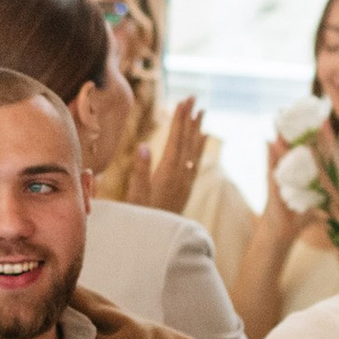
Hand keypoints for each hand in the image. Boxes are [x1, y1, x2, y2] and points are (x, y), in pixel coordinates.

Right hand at [145, 97, 204, 219]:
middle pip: (187, 141)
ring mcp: (184, 182)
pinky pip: (195, 162)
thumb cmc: (140, 218)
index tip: (184, 102)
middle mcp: (180, 175)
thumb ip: (140, 171)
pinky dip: (199, 148)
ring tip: (201, 112)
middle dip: (190, 119)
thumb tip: (144, 145)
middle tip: (194, 98)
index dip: (179, 120)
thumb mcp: (136, 195)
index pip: (175, 140)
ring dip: (196, 130)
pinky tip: (202, 139)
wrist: (156, 241)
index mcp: (167, 173)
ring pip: (193, 151)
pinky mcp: (185, 188)